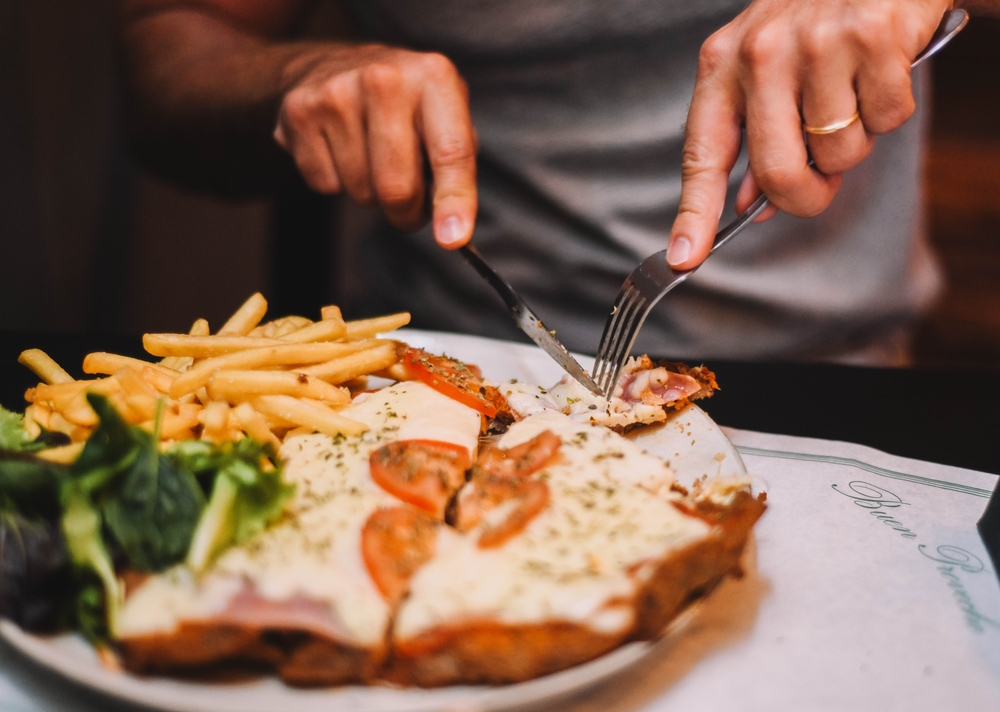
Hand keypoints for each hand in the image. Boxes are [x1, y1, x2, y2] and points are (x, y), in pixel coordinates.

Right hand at [274, 45, 476, 248]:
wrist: (331, 64)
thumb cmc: (402, 104)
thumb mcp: (444, 115)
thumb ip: (455, 166)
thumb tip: (451, 229)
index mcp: (434, 78)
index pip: (451, 151)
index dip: (454, 200)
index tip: (453, 239)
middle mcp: (384, 79)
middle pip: (397, 187)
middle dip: (405, 213)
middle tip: (408, 206)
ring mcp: (336, 93)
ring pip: (360, 192)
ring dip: (369, 192)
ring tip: (370, 157)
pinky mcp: (299, 112)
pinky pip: (325, 185)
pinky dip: (335, 182)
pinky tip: (339, 148)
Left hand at [666, 0, 950, 269]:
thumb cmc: (816, 22)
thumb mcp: (767, 72)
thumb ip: (756, 138)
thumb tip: (751, 207)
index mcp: (721, 65)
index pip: (701, 154)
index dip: (694, 214)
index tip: (683, 258)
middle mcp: (759, 53)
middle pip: (776, 173)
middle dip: (805, 197)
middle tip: (822, 182)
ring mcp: (815, 42)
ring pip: (838, 153)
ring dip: (855, 143)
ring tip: (852, 95)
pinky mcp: (871, 35)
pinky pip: (885, 119)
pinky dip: (891, 109)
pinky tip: (880, 70)